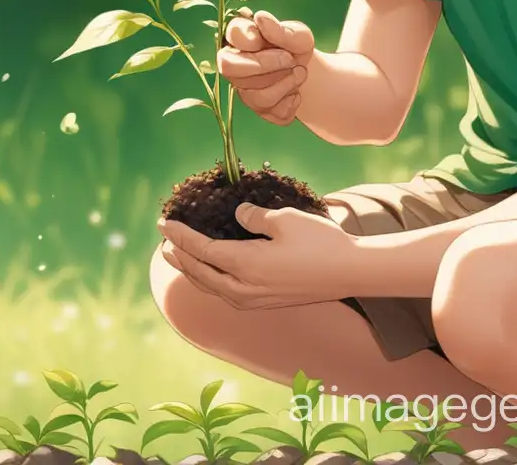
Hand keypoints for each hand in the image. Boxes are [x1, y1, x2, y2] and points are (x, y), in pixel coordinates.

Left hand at [157, 205, 357, 308]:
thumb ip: (253, 216)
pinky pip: (228, 294)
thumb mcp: (283, 219)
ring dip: (194, 272)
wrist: (353, 272)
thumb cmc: (320, 242)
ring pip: (213, 288)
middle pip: (201, 273)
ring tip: (179, 257)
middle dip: (180, 257)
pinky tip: (212, 274)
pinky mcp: (268, 302)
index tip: (163, 223)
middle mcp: (245, 288)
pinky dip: (212, 282)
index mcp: (246, 265)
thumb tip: (237, 214)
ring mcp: (257, 300)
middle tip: (164, 241)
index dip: (180, 236)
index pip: (202, 250)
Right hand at [218, 9, 315, 124]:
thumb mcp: (298, 35)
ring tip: (300, 73)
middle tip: (290, 60)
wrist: (306, 73)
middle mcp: (233, 63)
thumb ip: (281, 30)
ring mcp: (243, 89)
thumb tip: (261, 18)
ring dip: (285, 84)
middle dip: (264, 66)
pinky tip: (296, 94)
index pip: (233, 35)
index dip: (253, 41)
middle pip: (229, 68)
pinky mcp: (257, 109)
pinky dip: (291, 103)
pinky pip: (271, 112)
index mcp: (239, 37)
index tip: (276, 42)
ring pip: (255, 95)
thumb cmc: (296, 48)